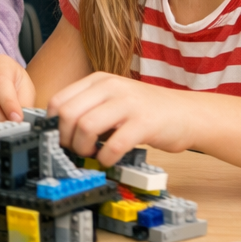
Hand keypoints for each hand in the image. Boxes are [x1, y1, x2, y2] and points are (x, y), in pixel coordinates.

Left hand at [49, 73, 197, 164]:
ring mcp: (128, 103)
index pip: (58, 100)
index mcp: (98, 80)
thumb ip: (88, 108)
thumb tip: (57, 131)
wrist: (188, 114)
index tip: (58, 139)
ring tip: (91, 155)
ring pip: (85, 127)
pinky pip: (113, 144)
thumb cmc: (146, 111)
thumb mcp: (113, 99)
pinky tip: (109, 161)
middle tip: (74, 150)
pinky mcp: (145, 123)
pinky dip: (105, 158)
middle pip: (67, 114)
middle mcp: (111, 87)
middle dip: (64, 138)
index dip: (51, 125)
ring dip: (82, 148)